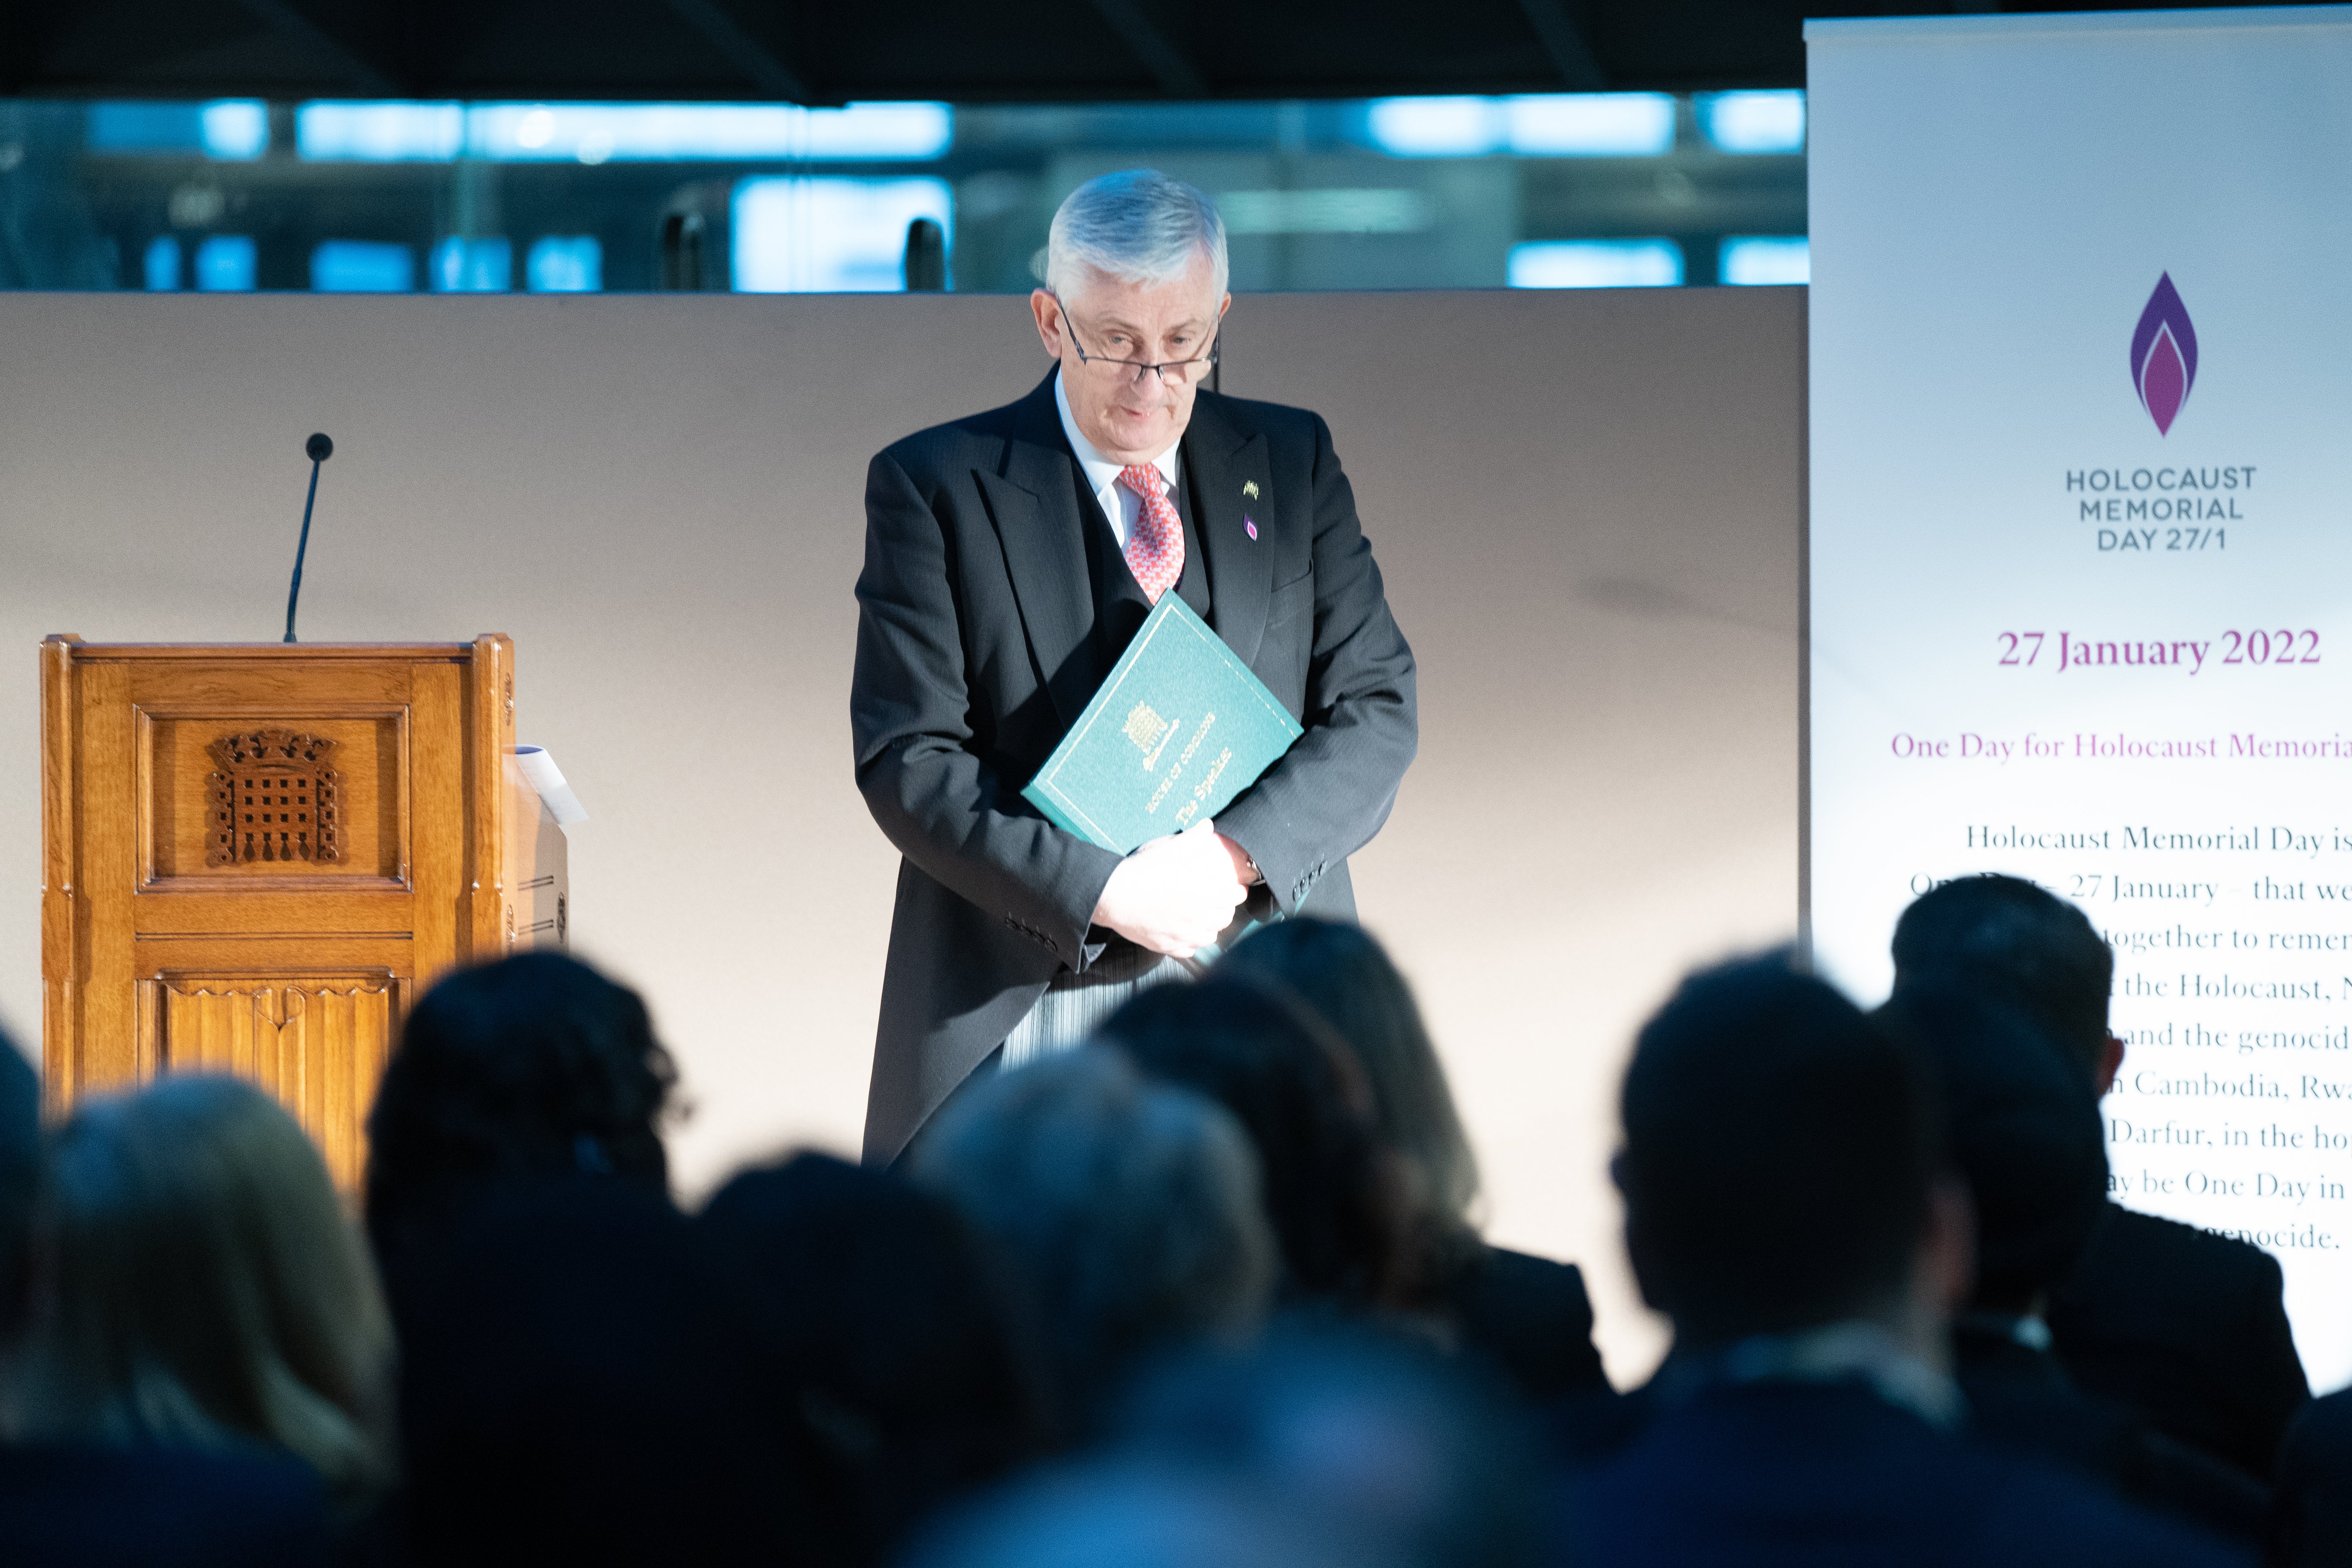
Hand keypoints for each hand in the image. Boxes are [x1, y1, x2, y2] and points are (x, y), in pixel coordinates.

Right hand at [1091, 821, 1249, 956]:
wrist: (1114, 895)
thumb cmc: (1144, 869)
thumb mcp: (1170, 848)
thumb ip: (1194, 838)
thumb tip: (1207, 825)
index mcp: (1207, 893)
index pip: (1237, 897)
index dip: (1236, 891)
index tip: (1233, 888)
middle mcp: (1200, 917)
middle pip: (1225, 919)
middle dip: (1224, 910)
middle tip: (1217, 903)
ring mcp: (1184, 935)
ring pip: (1209, 937)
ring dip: (1209, 928)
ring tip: (1201, 919)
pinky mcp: (1168, 946)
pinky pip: (1188, 950)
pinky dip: (1189, 943)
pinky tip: (1183, 933)